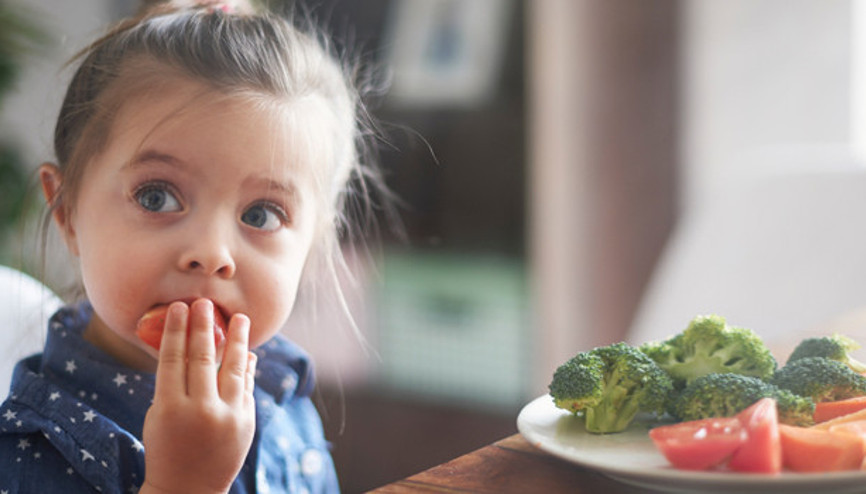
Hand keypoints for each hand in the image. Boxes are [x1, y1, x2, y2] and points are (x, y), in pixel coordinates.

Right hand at [140, 299, 256, 493]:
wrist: (188, 490)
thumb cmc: (166, 447)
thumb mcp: (159, 417)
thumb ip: (175, 384)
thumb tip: (196, 348)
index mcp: (169, 409)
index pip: (173, 360)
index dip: (176, 331)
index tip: (179, 307)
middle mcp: (200, 411)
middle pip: (202, 358)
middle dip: (204, 327)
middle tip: (205, 303)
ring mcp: (227, 417)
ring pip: (233, 369)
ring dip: (237, 340)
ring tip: (240, 318)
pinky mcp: (246, 423)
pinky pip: (246, 387)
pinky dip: (247, 368)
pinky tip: (247, 352)